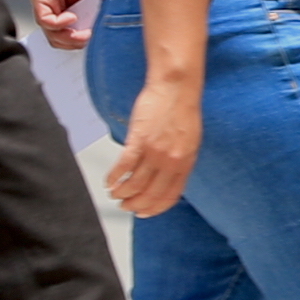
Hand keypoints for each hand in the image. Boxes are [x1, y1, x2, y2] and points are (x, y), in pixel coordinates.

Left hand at [30, 0, 110, 50]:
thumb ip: (94, 12)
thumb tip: (100, 34)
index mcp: (62, 8)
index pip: (63, 37)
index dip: (76, 43)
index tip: (92, 39)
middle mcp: (50, 6)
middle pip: (55, 39)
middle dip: (72, 44)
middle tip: (88, 39)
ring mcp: (43, 0)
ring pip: (49, 32)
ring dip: (67, 37)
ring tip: (83, 33)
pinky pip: (45, 19)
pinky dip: (59, 23)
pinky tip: (73, 17)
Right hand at [103, 80, 200, 217]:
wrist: (176, 86)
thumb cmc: (182, 109)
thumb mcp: (190, 140)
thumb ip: (180, 160)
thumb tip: (170, 177)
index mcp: (186, 162)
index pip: (170, 196)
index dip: (155, 208)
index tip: (144, 213)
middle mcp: (171, 161)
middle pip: (151, 194)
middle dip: (136, 205)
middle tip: (126, 207)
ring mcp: (155, 152)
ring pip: (135, 184)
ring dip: (122, 193)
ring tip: (115, 194)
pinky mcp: (139, 140)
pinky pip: (124, 166)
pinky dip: (114, 177)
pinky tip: (109, 181)